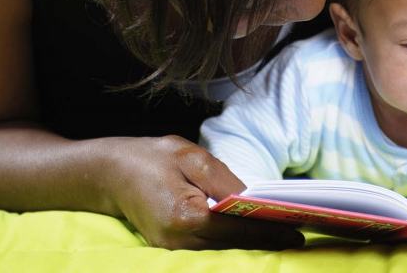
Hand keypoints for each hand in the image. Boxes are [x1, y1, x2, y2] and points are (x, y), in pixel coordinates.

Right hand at [104, 135, 304, 249]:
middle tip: (299, 233)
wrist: (108, 174)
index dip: (269, 230)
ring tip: (282, 233)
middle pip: (233, 245)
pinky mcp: (169, 248)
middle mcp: (178, 240)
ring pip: (222, 250)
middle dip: (265, 239)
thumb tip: (252, 199)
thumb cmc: (149, 159)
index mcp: (184, 215)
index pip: (237, 228)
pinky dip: (232, 241)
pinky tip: (250, 232)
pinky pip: (208, 247)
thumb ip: (224, 179)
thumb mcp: (189, 156)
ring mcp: (172, 249)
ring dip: (250, 242)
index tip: (296, 231)